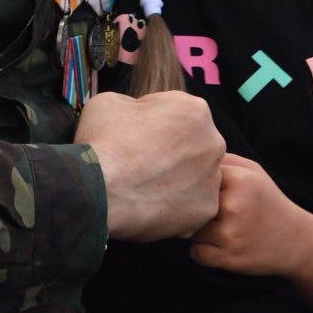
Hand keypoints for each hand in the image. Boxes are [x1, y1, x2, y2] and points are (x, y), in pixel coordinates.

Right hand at [75, 90, 223, 239]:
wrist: (98, 189)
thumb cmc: (104, 141)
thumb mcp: (110, 101)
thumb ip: (134, 105)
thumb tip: (137, 116)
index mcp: (195, 110)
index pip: (176, 114)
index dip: (152, 125)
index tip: (136, 137)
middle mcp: (213, 142)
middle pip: (192, 146)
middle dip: (171, 153)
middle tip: (141, 165)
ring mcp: (212, 179)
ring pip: (195, 178)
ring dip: (176, 180)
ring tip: (145, 188)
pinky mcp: (205, 211)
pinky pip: (191, 207)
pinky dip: (174, 207)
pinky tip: (150, 205)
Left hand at [188, 153, 312, 276]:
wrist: (297, 241)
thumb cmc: (268, 202)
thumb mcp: (253, 171)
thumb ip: (224, 161)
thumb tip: (189, 160)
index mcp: (240, 179)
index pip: (198, 177)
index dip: (199, 185)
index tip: (208, 191)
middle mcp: (234, 206)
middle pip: (190, 204)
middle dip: (195, 208)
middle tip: (211, 212)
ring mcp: (231, 234)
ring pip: (190, 230)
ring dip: (198, 232)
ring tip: (217, 229)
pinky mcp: (229, 258)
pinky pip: (196, 253)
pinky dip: (202, 251)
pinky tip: (217, 245)